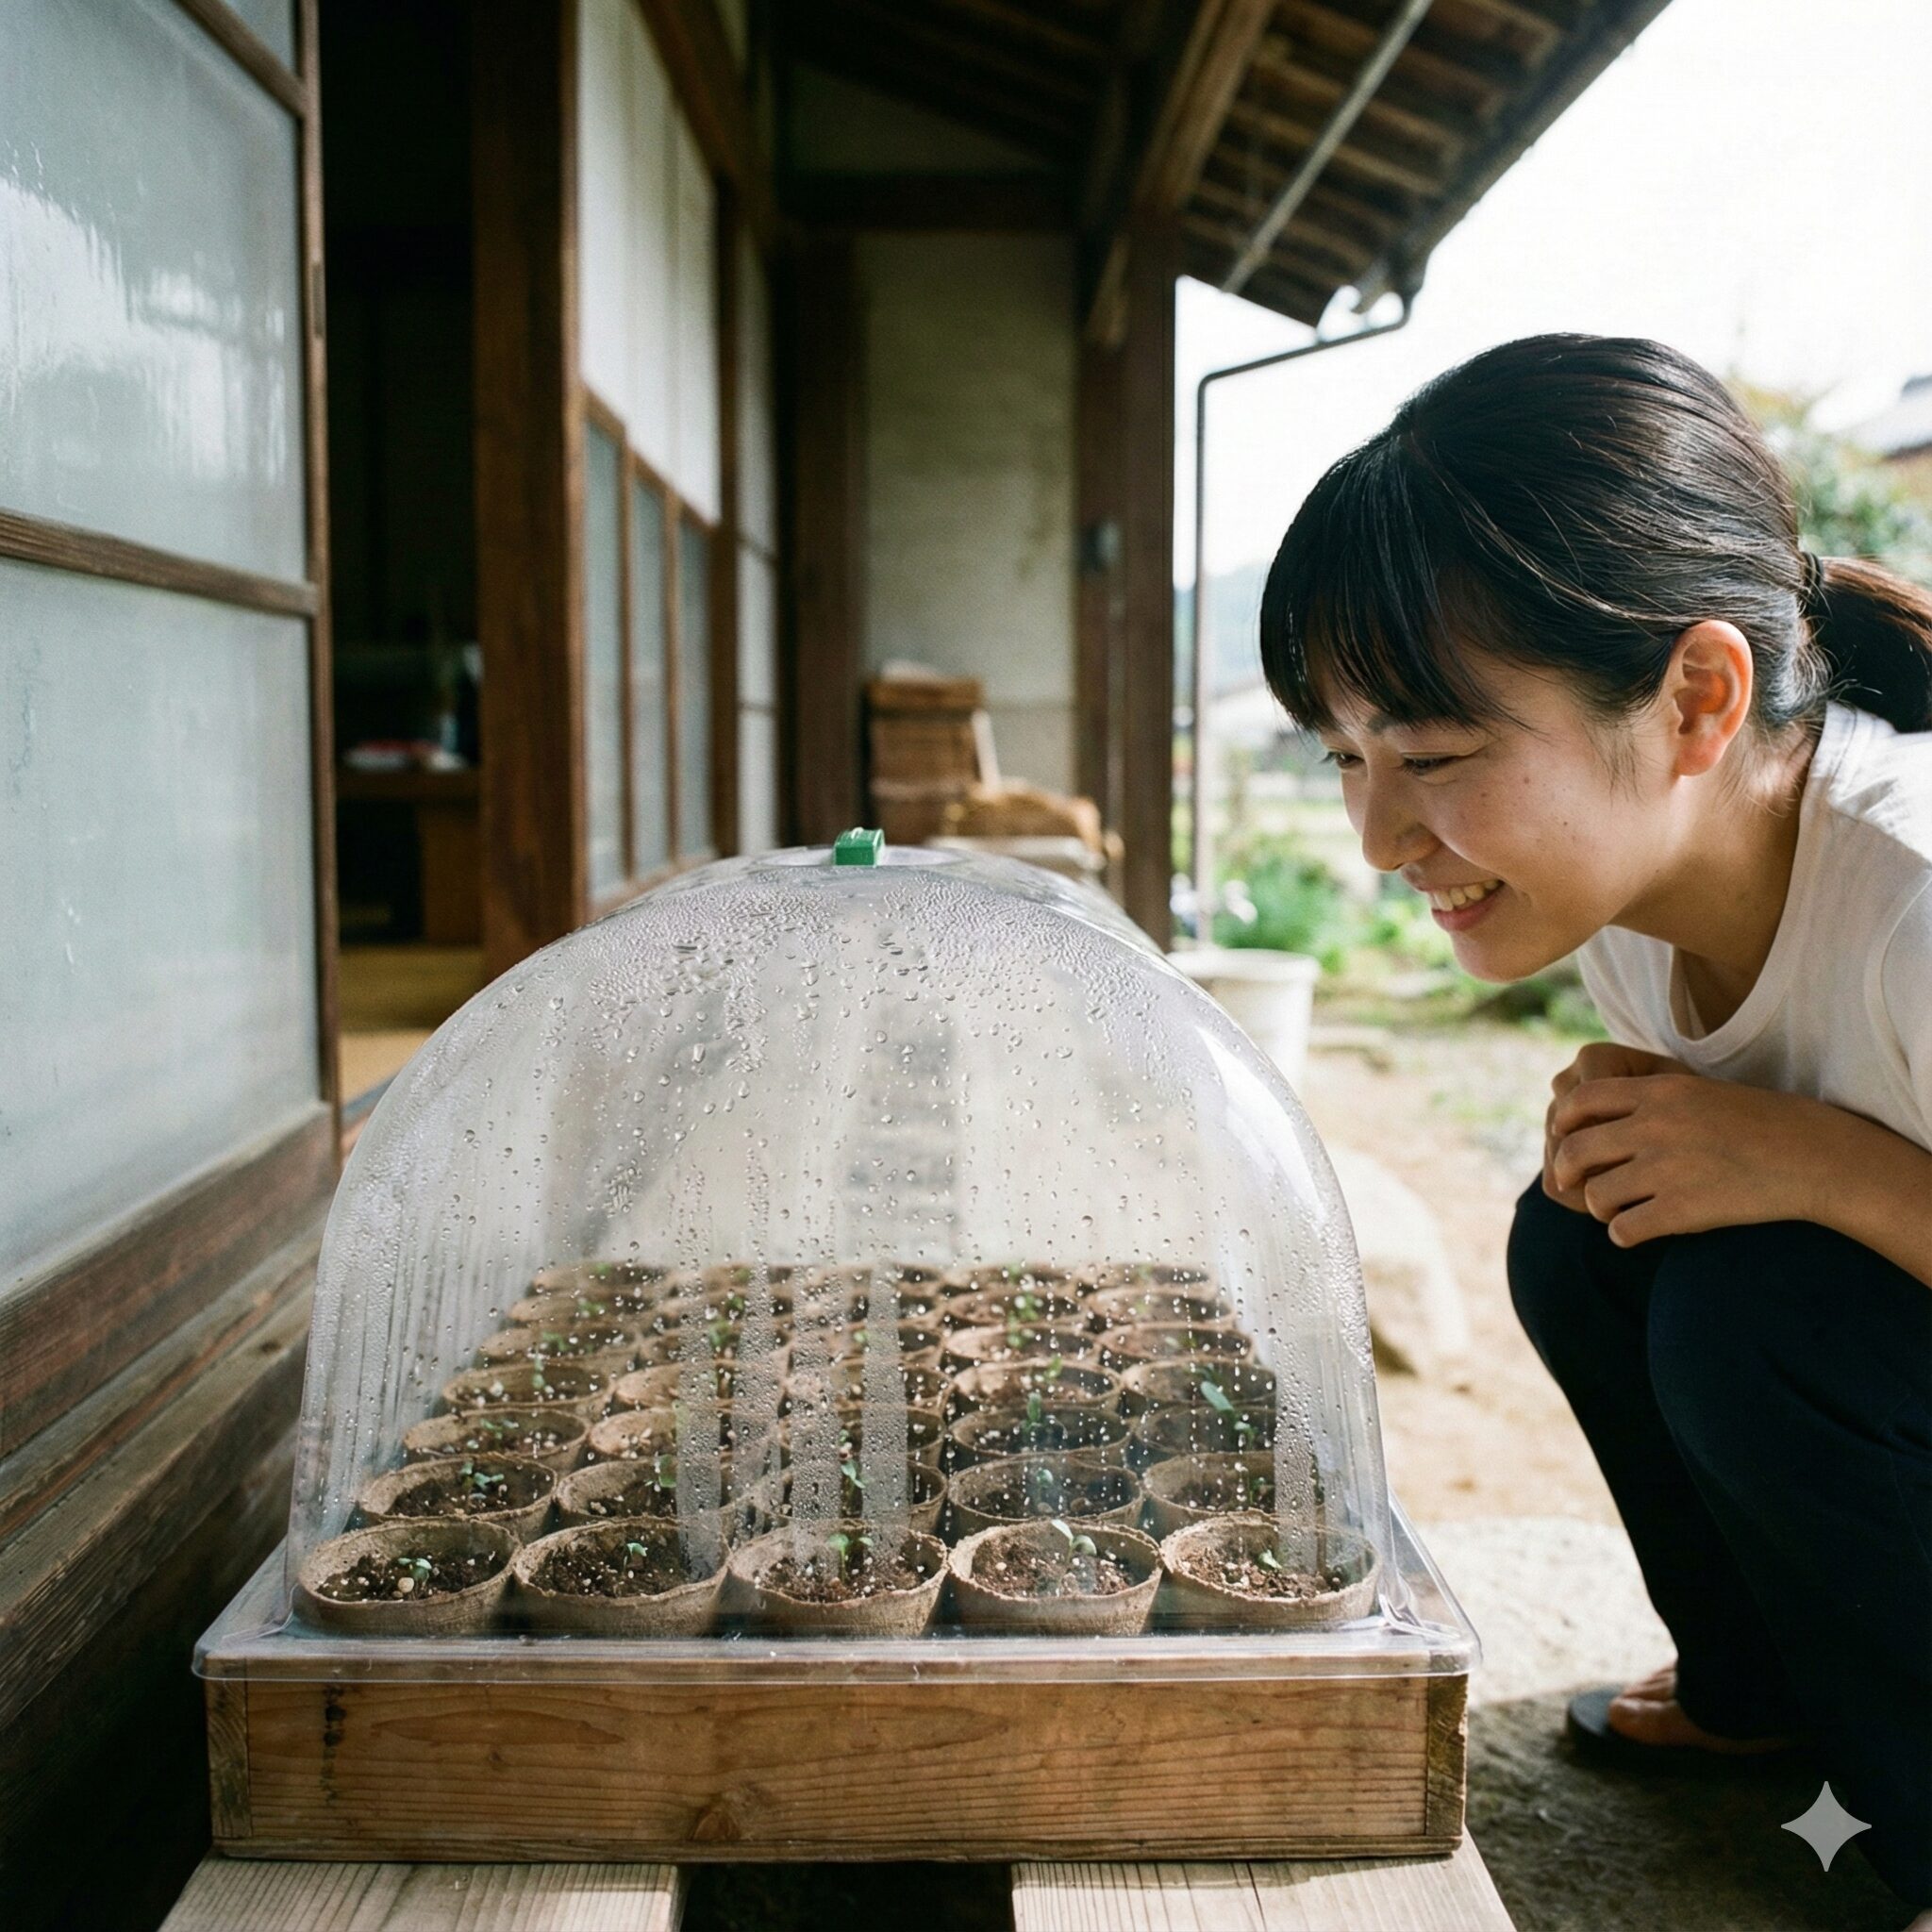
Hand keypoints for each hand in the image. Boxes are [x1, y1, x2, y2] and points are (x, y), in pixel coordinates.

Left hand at [1546, 1065, 1826, 1246]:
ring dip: (1600, 1208)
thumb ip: (1648, 1100)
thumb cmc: (1758, 1123)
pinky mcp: (1682, 1209)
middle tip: (1572, 1184)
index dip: (1564, 1121)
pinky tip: (1640, 1230)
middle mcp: (1655, 1126)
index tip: (1562, 1137)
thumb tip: (1595, 1113)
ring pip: (1595, 1196)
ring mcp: (1666, 1168)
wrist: (1812, 1157)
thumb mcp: (1698, 1092)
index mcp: (1658, 1091)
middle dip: (1566, 1171)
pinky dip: (1625, 1235)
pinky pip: (1623, 1230)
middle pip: (1575, 1151)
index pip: (1582, 1099)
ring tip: (1619, 1210)